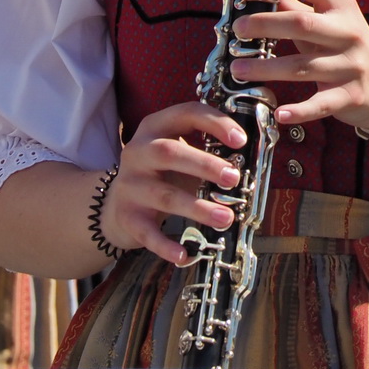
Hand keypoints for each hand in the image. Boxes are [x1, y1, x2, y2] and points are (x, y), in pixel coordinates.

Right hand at [106, 102, 248, 263]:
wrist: (116, 205)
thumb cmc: (162, 173)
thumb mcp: (180, 152)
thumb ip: (208, 151)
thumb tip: (252, 161)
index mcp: (155, 128)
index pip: (186, 114)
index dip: (215, 124)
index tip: (241, 140)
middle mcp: (138, 152)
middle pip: (169, 153)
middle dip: (205, 165)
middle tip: (234, 178)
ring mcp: (130, 185)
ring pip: (164, 195)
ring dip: (198, 208)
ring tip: (227, 218)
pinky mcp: (128, 217)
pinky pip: (148, 233)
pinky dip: (167, 245)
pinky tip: (185, 254)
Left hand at [227, 0, 368, 129]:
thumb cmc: (347, 46)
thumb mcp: (329, 20)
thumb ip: (299, 7)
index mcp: (341, 5)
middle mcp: (348, 32)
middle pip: (300, 23)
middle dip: (263, 24)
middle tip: (237, 30)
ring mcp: (350, 64)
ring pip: (301, 67)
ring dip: (265, 69)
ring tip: (238, 69)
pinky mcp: (349, 95)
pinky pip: (320, 104)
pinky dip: (299, 111)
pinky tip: (279, 114)